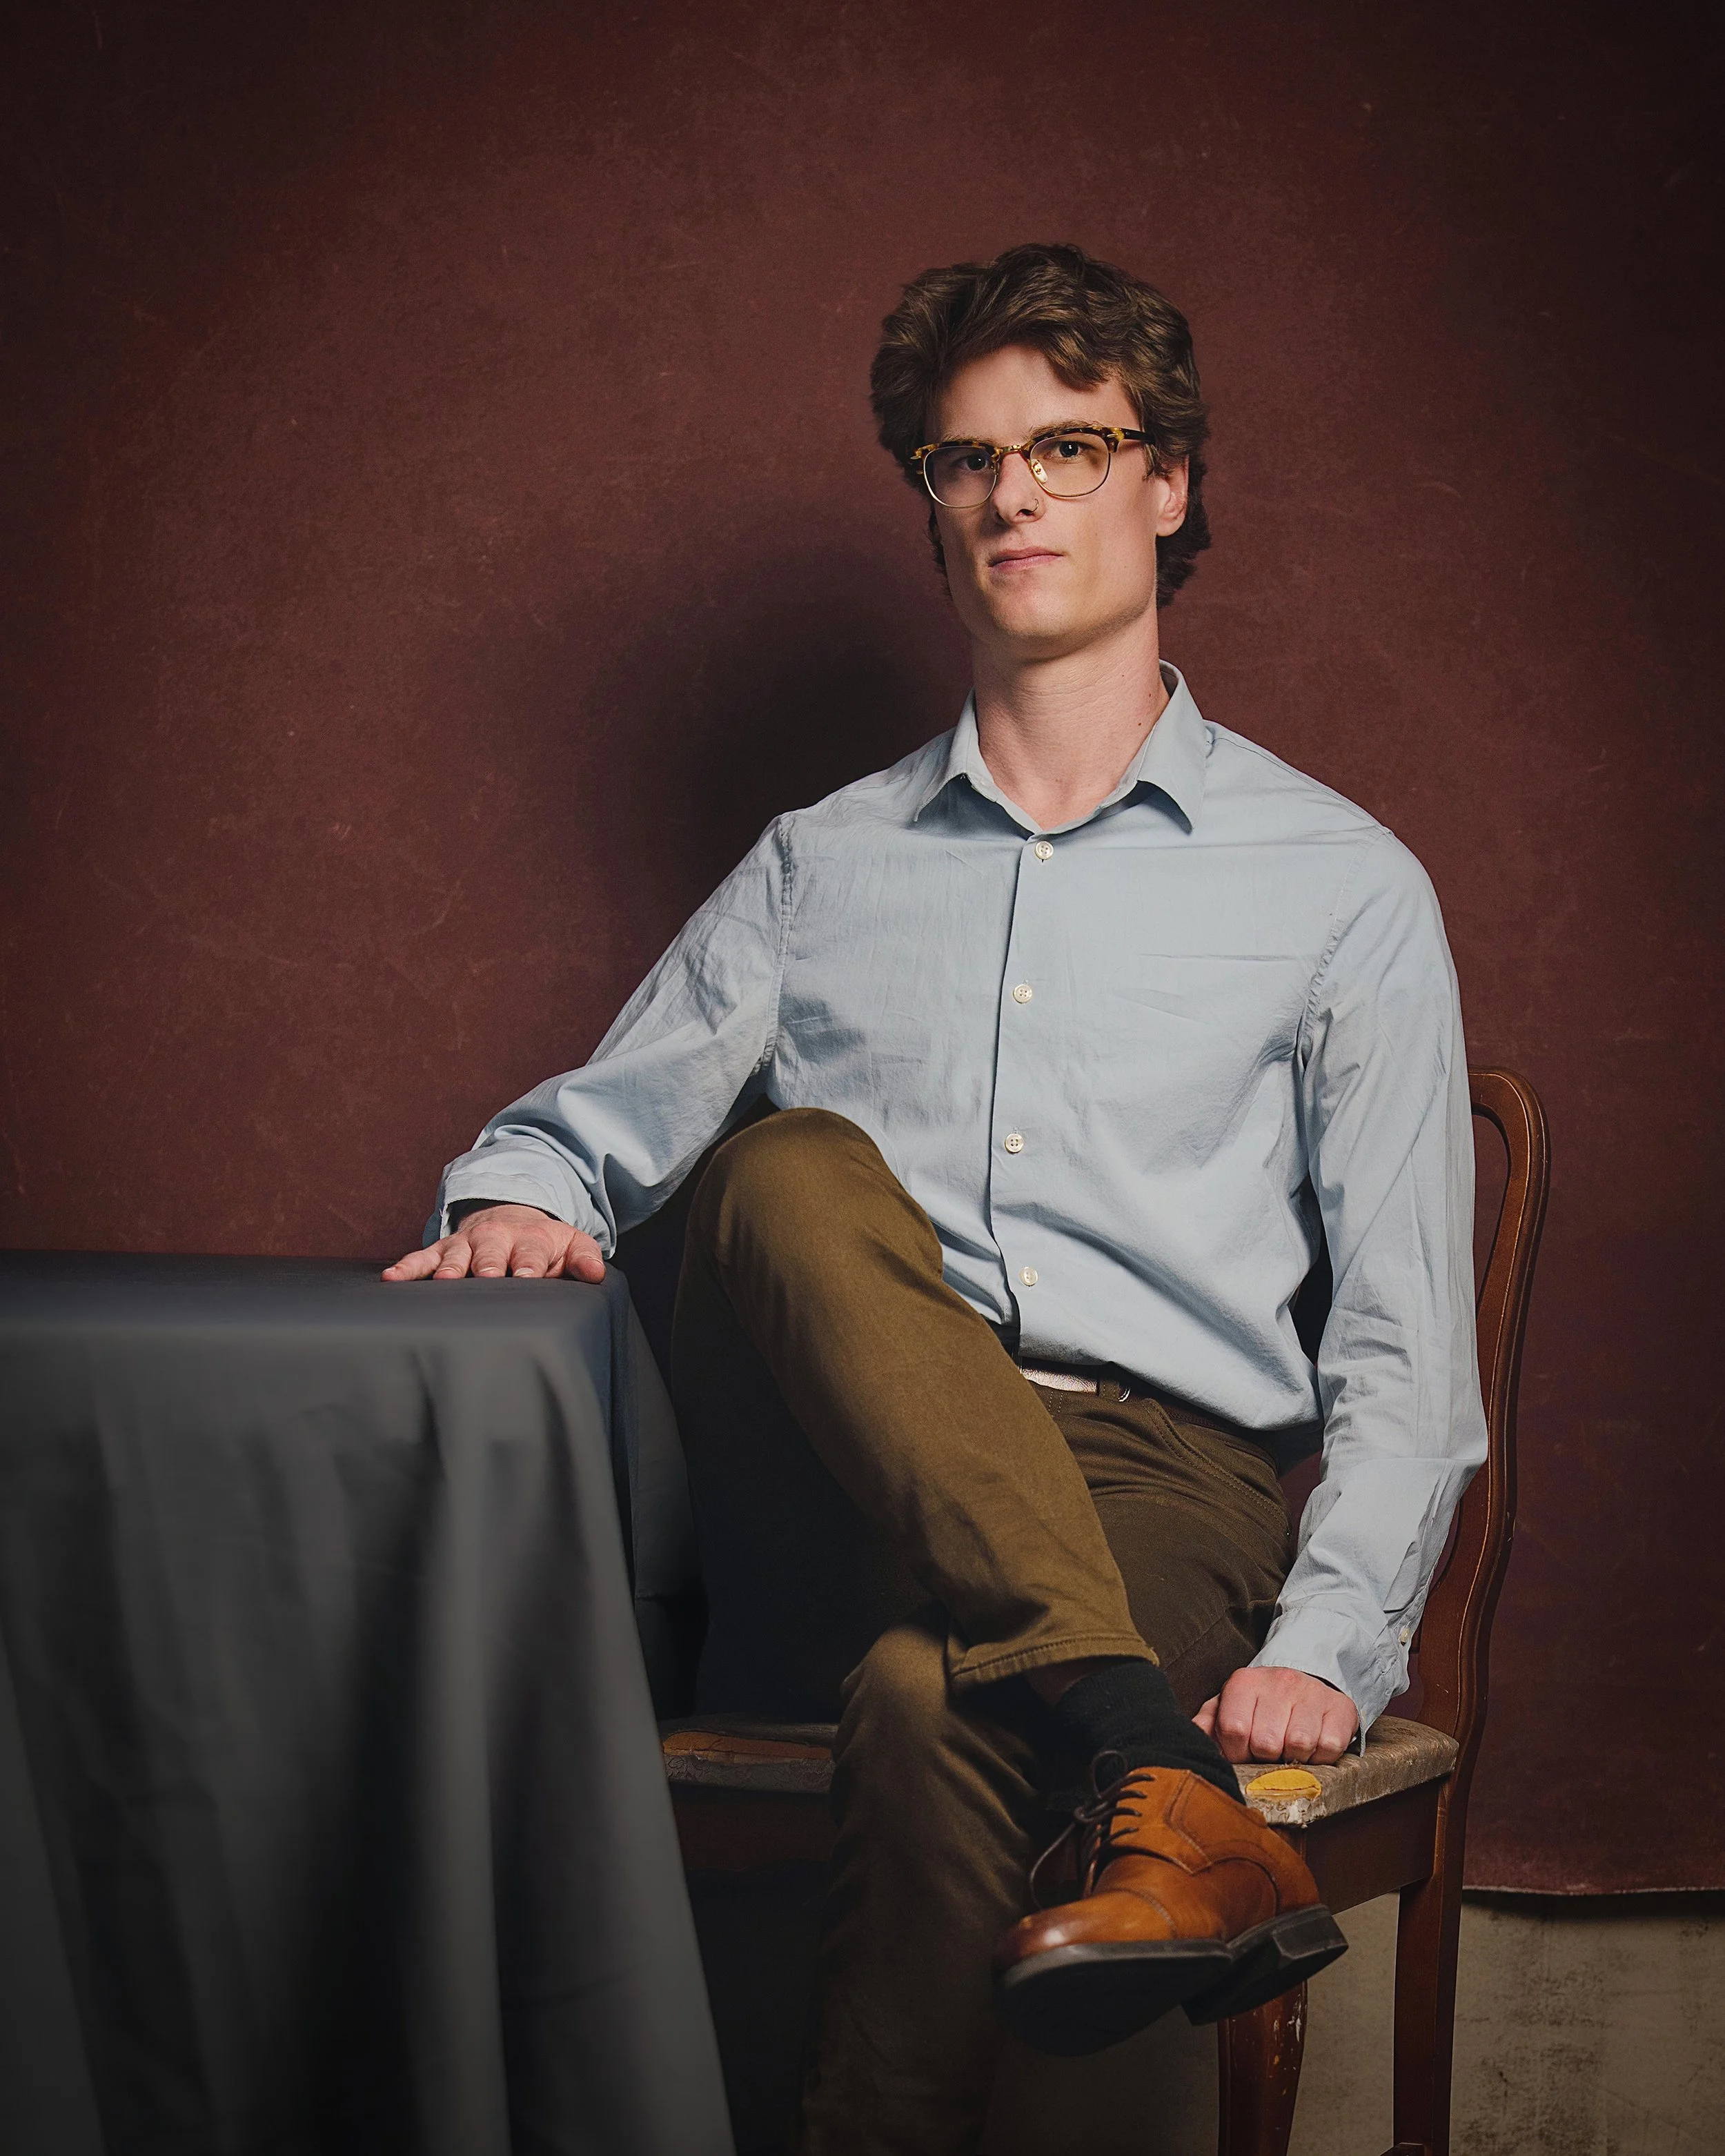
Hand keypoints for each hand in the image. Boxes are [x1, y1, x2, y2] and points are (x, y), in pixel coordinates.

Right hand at [381, 1203, 605, 1282]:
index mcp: (529, 1240)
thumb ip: (585, 1258)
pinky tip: (391, 1278)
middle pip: (491, 1253)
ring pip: (455, 1255)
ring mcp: (466, 1245)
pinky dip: (407, 1268)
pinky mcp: (443, 1251)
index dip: (529, 1265)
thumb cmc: (544, 1243)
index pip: (531, 1254)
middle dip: (488, 1264)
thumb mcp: (572, 1244)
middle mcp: (495, 1239)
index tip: (526, 1277)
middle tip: (486, 1277)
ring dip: (449, 1267)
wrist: (513, 1217)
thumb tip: (597, 1274)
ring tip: (444, 1280)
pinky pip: (422, 1258)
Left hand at [1194, 1666, 1359, 1765]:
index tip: (1243, 1754)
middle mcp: (1279, 1681)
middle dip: (1266, 1757)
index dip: (1236, 1753)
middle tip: (1270, 1752)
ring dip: (1294, 1757)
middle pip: (1266, 1742)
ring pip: (1298, 1745)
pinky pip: (1328, 1747)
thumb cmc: (1262, 1705)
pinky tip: (1313, 1746)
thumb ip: (1208, 1722)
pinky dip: (1321, 1757)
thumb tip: (1193, 1736)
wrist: (1307, 1685)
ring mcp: (1312, 1693)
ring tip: (1290, 1748)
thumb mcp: (1230, 1707)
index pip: (1234, 1729)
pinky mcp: (1340, 1707)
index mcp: (1244, 1682)